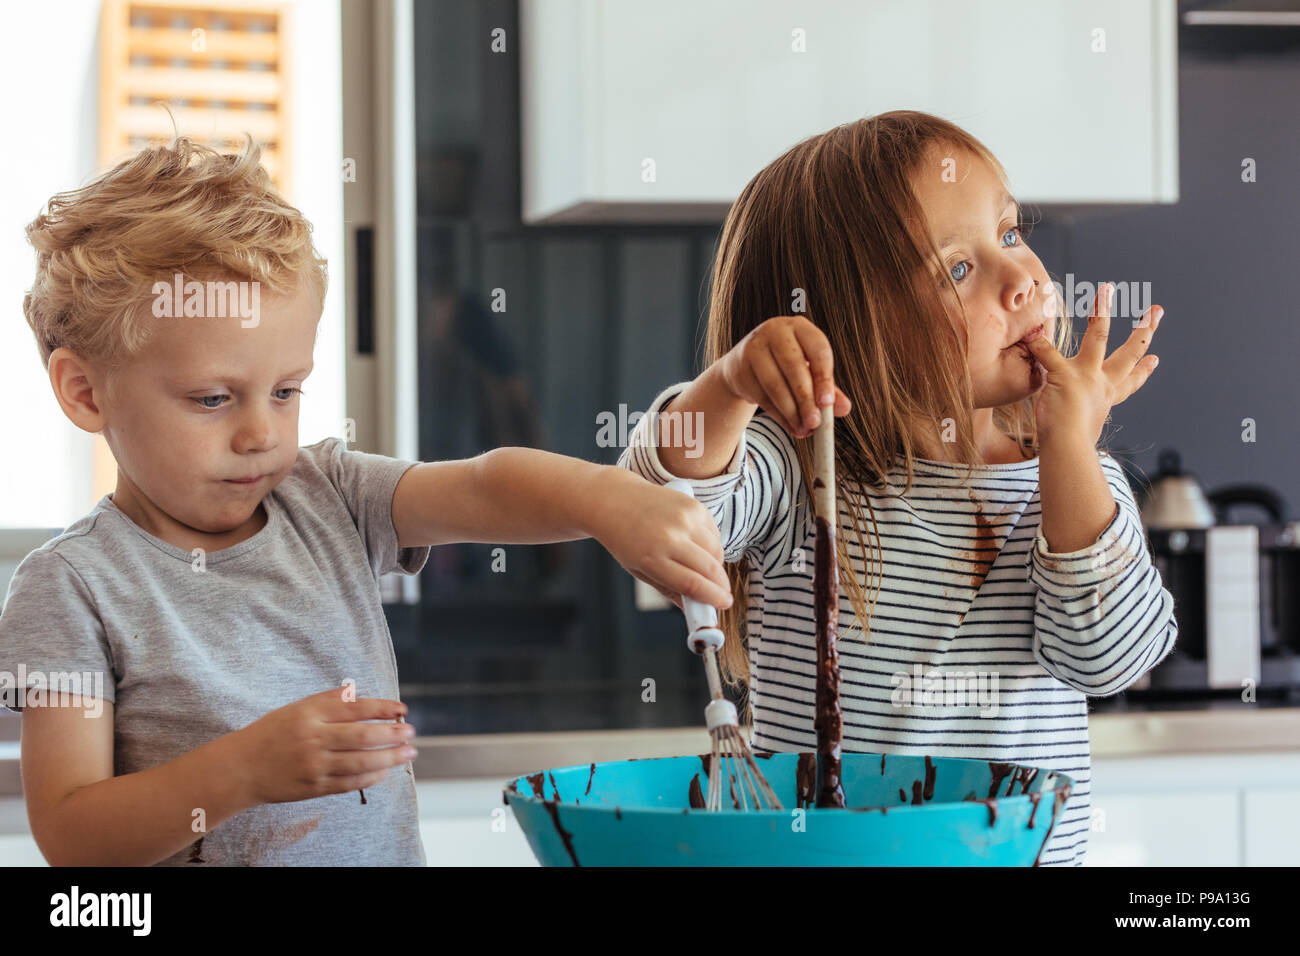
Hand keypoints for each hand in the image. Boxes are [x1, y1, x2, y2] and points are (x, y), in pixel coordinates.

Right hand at [233, 688, 414, 804]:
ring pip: (361, 762)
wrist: (241, 768)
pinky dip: (371, 777)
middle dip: (393, 734)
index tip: (402, 709)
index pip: (355, 708)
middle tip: (411, 732)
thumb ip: (329, 700)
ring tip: (408, 753)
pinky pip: (349, 783)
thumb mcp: (297, 708)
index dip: (383, 708)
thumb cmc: (272, 733)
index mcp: (310, 714)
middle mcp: (313, 739)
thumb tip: (359, 693)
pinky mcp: (313, 787)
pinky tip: (385, 771)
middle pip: (363, 736)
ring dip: (390, 758)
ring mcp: (314, 765)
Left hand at [587, 468, 731, 609]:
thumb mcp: (639, 571)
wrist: (615, 500)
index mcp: (652, 558)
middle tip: (724, 594)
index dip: (713, 597)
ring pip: (716, 550)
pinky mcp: (692, 505)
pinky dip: (712, 543)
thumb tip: (693, 610)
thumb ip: (669, 590)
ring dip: (717, 565)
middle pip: (710, 569)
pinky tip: (700, 546)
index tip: (724, 604)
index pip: (692, 584)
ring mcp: (683, 519)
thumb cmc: (626, 540)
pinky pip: (714, 532)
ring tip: (706, 569)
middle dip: (722, 585)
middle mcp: (670, 537)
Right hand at [718, 315, 851, 438]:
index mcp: (799, 327)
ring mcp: (754, 348)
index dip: (824, 378)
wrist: (745, 363)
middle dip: (806, 399)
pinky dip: (778, 416)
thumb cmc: (785, 364)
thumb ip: (829, 388)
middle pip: (794, 367)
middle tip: (815, 423)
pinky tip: (790, 426)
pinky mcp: (740, 368)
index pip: (817, 350)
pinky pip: (762, 397)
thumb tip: (844, 408)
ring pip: (775, 384)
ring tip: (803, 429)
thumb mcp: (809, 370)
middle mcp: (775, 332)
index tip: (828, 403)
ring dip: (791, 412)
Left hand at [1022, 282, 1162, 446]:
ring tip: (1106, 289)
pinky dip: (1040, 344)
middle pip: (1129, 353)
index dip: (1144, 371)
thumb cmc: (1070, 448)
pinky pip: (1049, 354)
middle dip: (1145, 330)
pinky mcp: (1065, 376)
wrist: (1068, 451)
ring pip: (1099, 336)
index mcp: (1108, 398)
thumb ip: (1079, 421)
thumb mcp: (1082, 431)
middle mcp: (1103, 384)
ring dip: (1102, 310)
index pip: (1130, 382)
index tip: (1155, 359)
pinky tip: (1034, 331)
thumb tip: (1078, 434)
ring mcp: (1086, 377)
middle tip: (1157, 310)